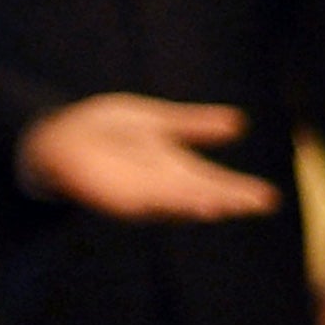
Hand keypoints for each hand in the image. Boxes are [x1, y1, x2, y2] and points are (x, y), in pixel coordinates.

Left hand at [19, 95, 275, 219]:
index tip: (268, 198)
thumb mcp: (154, 120)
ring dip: (199, 204)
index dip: (240, 191)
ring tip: (223, 204)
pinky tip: (180, 203)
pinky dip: (164, 205)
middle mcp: (164, 187)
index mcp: (177, 169)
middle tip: (259, 202)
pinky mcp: (116, 197)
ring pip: (177, 203)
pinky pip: (146, 203)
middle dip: (228, 199)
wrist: (56, 136)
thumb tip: (239, 122)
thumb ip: (192, 124)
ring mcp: (141, 194)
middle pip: (202, 196)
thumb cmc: (105, 129)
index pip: (215, 182)